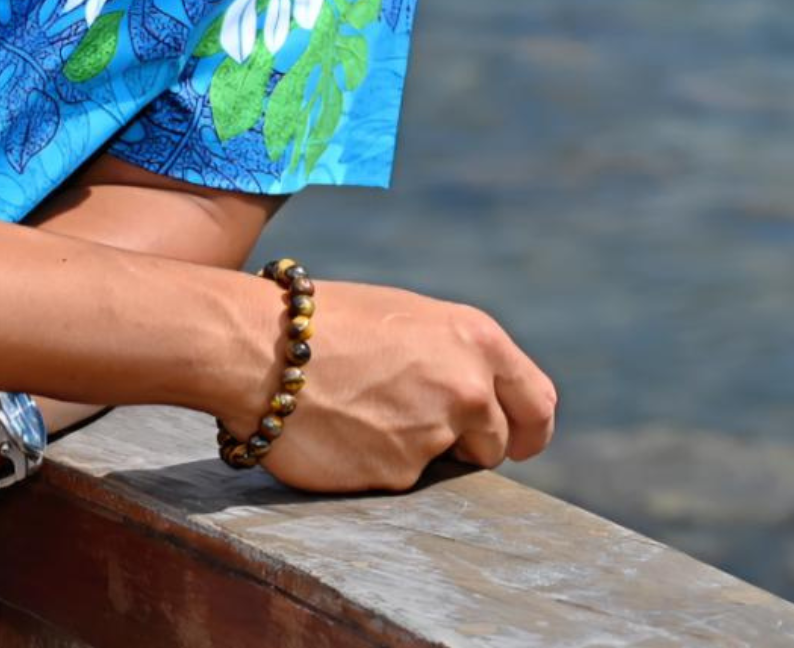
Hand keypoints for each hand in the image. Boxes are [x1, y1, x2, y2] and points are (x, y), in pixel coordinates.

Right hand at [233, 280, 556, 493]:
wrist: (256, 346)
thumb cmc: (321, 320)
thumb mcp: (404, 317)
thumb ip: (449, 356)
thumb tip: (470, 396)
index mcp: (474, 338)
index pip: (537, 402)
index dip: (528, 428)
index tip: (514, 441)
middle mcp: (468, 387)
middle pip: (498, 442)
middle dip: (470, 443)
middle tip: (425, 428)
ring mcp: (435, 435)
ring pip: (440, 460)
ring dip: (413, 448)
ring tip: (358, 409)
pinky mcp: (400, 474)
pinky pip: (396, 476)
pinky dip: (373, 461)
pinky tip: (337, 429)